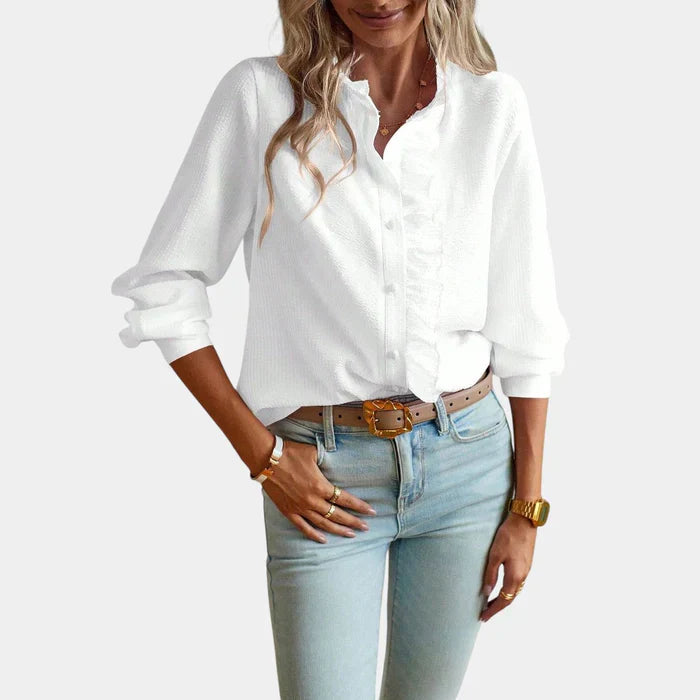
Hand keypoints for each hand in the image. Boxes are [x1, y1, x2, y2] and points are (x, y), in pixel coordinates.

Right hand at [261, 438, 375, 543]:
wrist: (266, 459)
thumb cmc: (291, 453)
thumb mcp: (313, 453)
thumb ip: (326, 460)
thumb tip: (335, 460)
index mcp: (320, 486)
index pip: (345, 499)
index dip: (359, 506)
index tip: (371, 511)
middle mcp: (312, 500)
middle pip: (337, 515)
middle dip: (353, 521)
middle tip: (366, 527)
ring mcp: (300, 508)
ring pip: (323, 524)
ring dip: (338, 530)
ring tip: (351, 534)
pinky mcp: (288, 511)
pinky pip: (303, 527)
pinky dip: (314, 534)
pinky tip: (324, 539)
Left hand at [480, 512, 536, 621]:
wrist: (525, 520)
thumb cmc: (508, 535)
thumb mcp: (495, 555)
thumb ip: (491, 574)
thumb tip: (486, 592)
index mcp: (515, 576)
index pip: (503, 600)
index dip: (493, 610)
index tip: (483, 617)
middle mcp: (523, 576)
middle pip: (510, 598)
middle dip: (497, 607)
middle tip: (485, 613)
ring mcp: (526, 570)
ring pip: (515, 591)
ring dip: (503, 599)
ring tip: (490, 602)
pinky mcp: (527, 563)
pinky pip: (517, 583)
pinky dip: (508, 590)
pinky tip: (502, 587)